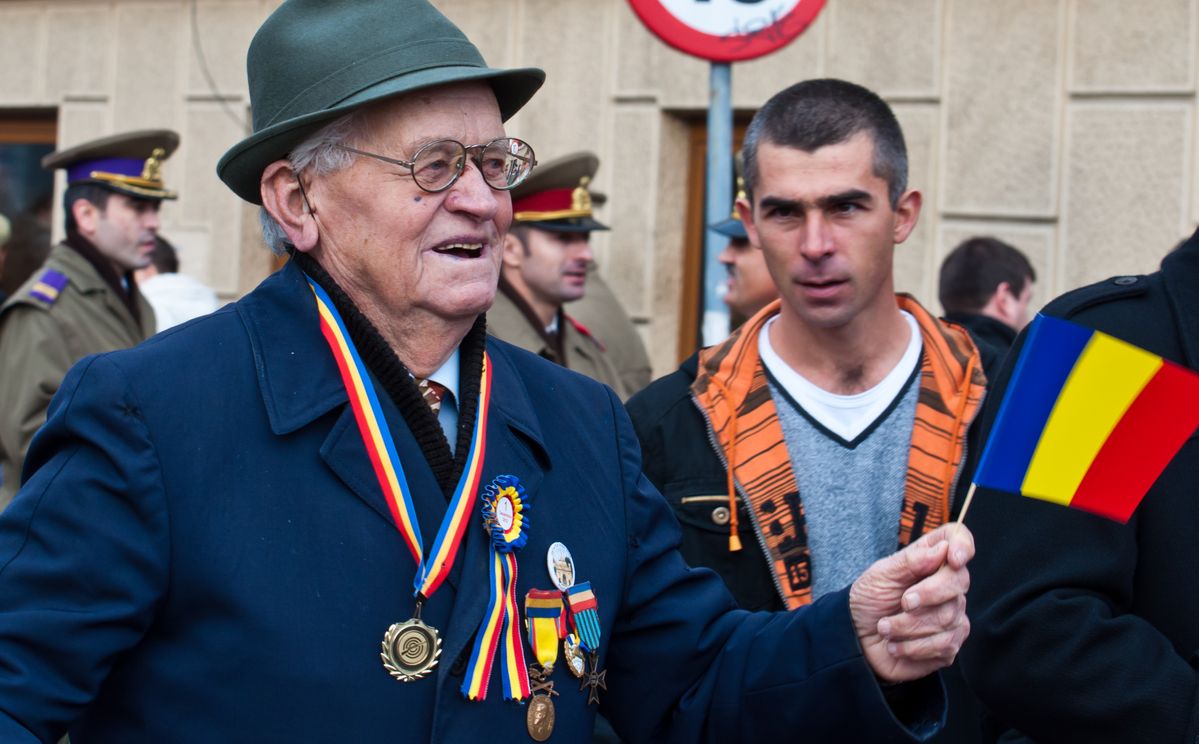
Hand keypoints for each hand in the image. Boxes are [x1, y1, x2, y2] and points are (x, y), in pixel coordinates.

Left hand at [848, 523, 973, 682]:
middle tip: (903, 602)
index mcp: (930, 560)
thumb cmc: (870, 601)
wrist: (858, 639)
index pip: (959, 540)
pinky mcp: (949, 644)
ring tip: (885, 628)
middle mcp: (946, 585)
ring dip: (908, 626)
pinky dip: (913, 647)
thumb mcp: (880, 576)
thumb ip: (910, 561)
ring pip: (948, 617)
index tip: (953, 560)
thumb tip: (943, 548)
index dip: (963, 545)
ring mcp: (952, 615)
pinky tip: (896, 645)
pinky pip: (945, 645)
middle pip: (959, 581)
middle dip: (929, 593)